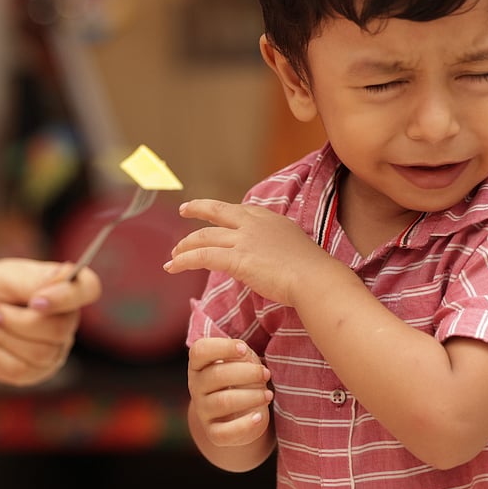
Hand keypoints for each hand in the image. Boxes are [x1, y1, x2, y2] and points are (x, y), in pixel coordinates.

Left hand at [0, 258, 101, 385]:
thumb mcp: (3, 278)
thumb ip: (36, 279)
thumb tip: (65, 281)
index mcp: (62, 287)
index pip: (89, 288)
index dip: (67, 297)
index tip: (36, 301)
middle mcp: (66, 317)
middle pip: (59, 328)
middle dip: (17, 321)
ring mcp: (55, 346)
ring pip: (42, 351)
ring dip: (6, 336)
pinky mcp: (39, 370)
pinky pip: (26, 369)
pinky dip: (1, 355)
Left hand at [165, 199, 334, 305]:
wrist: (315, 279)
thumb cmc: (311, 269)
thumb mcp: (293, 246)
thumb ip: (275, 245)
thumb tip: (267, 257)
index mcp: (268, 217)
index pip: (236, 210)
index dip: (219, 209)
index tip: (209, 210)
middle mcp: (253, 223)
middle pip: (216, 212)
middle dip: (196, 209)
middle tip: (183, 210)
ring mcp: (244, 239)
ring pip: (204, 237)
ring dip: (184, 246)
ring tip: (173, 256)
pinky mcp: (237, 259)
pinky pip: (202, 257)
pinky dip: (183, 261)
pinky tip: (172, 267)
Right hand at [188, 337, 272, 447]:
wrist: (238, 412)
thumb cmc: (240, 377)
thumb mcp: (241, 361)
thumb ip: (242, 355)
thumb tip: (245, 354)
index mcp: (198, 364)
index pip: (200, 351)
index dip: (223, 347)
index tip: (244, 349)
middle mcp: (195, 386)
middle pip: (216, 375)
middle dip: (247, 373)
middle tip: (266, 374)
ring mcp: (203, 411)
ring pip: (223, 402)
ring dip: (251, 396)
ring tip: (268, 395)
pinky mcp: (214, 433)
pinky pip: (225, 432)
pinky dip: (245, 424)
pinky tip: (259, 416)